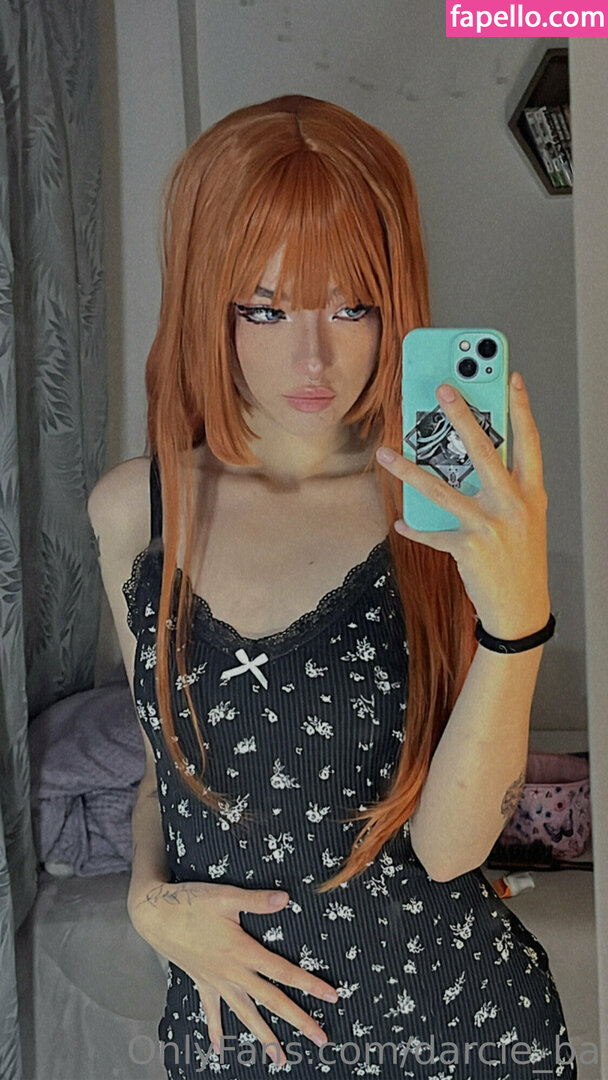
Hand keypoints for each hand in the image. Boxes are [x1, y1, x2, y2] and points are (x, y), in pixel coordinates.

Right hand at [130, 880, 337, 1067]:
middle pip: (271, 1000)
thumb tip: (286, 899)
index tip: (332, 997)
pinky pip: (211, 1011)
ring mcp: (215, 981)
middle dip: (297, 1020)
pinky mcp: (201, 981)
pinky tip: (218, 1049)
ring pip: (245, 1013)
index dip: (308, 984)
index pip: (282, 972)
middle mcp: (231, 973)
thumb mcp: (225, 896)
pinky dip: (215, 1029)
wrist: (154, 915)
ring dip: (263, 1035)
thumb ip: (256, 900)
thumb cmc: (190, 902)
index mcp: (242, 952)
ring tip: (280, 1059)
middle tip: (321, 1039)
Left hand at [376, 372, 550, 638]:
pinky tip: (402, 523)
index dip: (519, 407)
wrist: (521, 609)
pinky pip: (432, 532)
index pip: (528, 441)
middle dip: (461, 416)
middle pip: (483, 451)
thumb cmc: (520, 560)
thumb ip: (505, 488)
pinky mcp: (468, 548)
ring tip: (386, 453)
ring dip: (408, 470)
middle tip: (442, 389)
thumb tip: (468, 457)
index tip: (508, 376)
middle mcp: (513, 505)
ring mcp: (490, 526)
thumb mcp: (524, 519)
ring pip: (442, 489)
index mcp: (531, 494)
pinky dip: (416, 529)